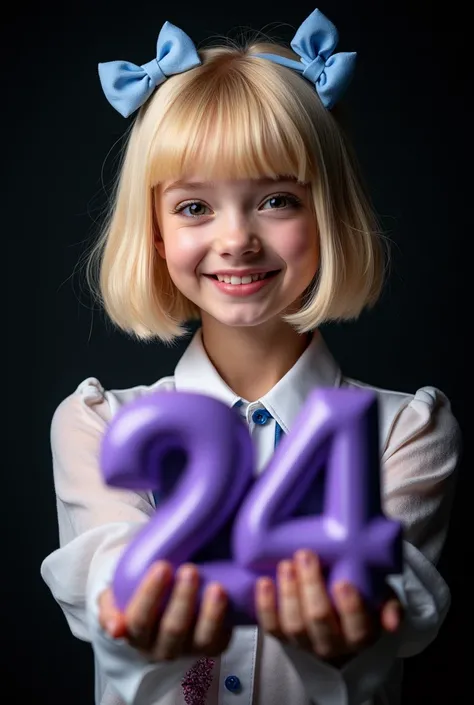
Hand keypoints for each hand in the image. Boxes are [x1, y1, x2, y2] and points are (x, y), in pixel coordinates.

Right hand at [98, 562, 231, 660]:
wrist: (161, 603)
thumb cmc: (137, 592)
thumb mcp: (116, 595)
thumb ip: (109, 607)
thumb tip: (115, 629)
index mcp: (136, 634)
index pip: (139, 620)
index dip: (150, 595)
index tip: (161, 566)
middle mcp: (161, 648)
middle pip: (173, 629)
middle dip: (182, 599)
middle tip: (190, 569)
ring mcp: (189, 649)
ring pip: (201, 639)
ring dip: (210, 614)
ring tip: (217, 587)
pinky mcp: (212, 647)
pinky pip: (222, 640)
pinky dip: (228, 621)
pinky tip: (231, 598)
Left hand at [255, 550, 402, 662]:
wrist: (337, 620)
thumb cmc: (362, 598)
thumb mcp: (381, 597)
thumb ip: (389, 604)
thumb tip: (393, 621)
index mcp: (361, 635)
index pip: (358, 628)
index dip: (350, 608)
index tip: (343, 582)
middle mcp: (332, 644)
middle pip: (319, 620)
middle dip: (311, 586)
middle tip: (306, 555)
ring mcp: (305, 642)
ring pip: (293, 624)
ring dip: (288, 592)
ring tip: (286, 565)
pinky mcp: (283, 637)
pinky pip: (271, 627)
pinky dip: (265, 605)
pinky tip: (265, 582)